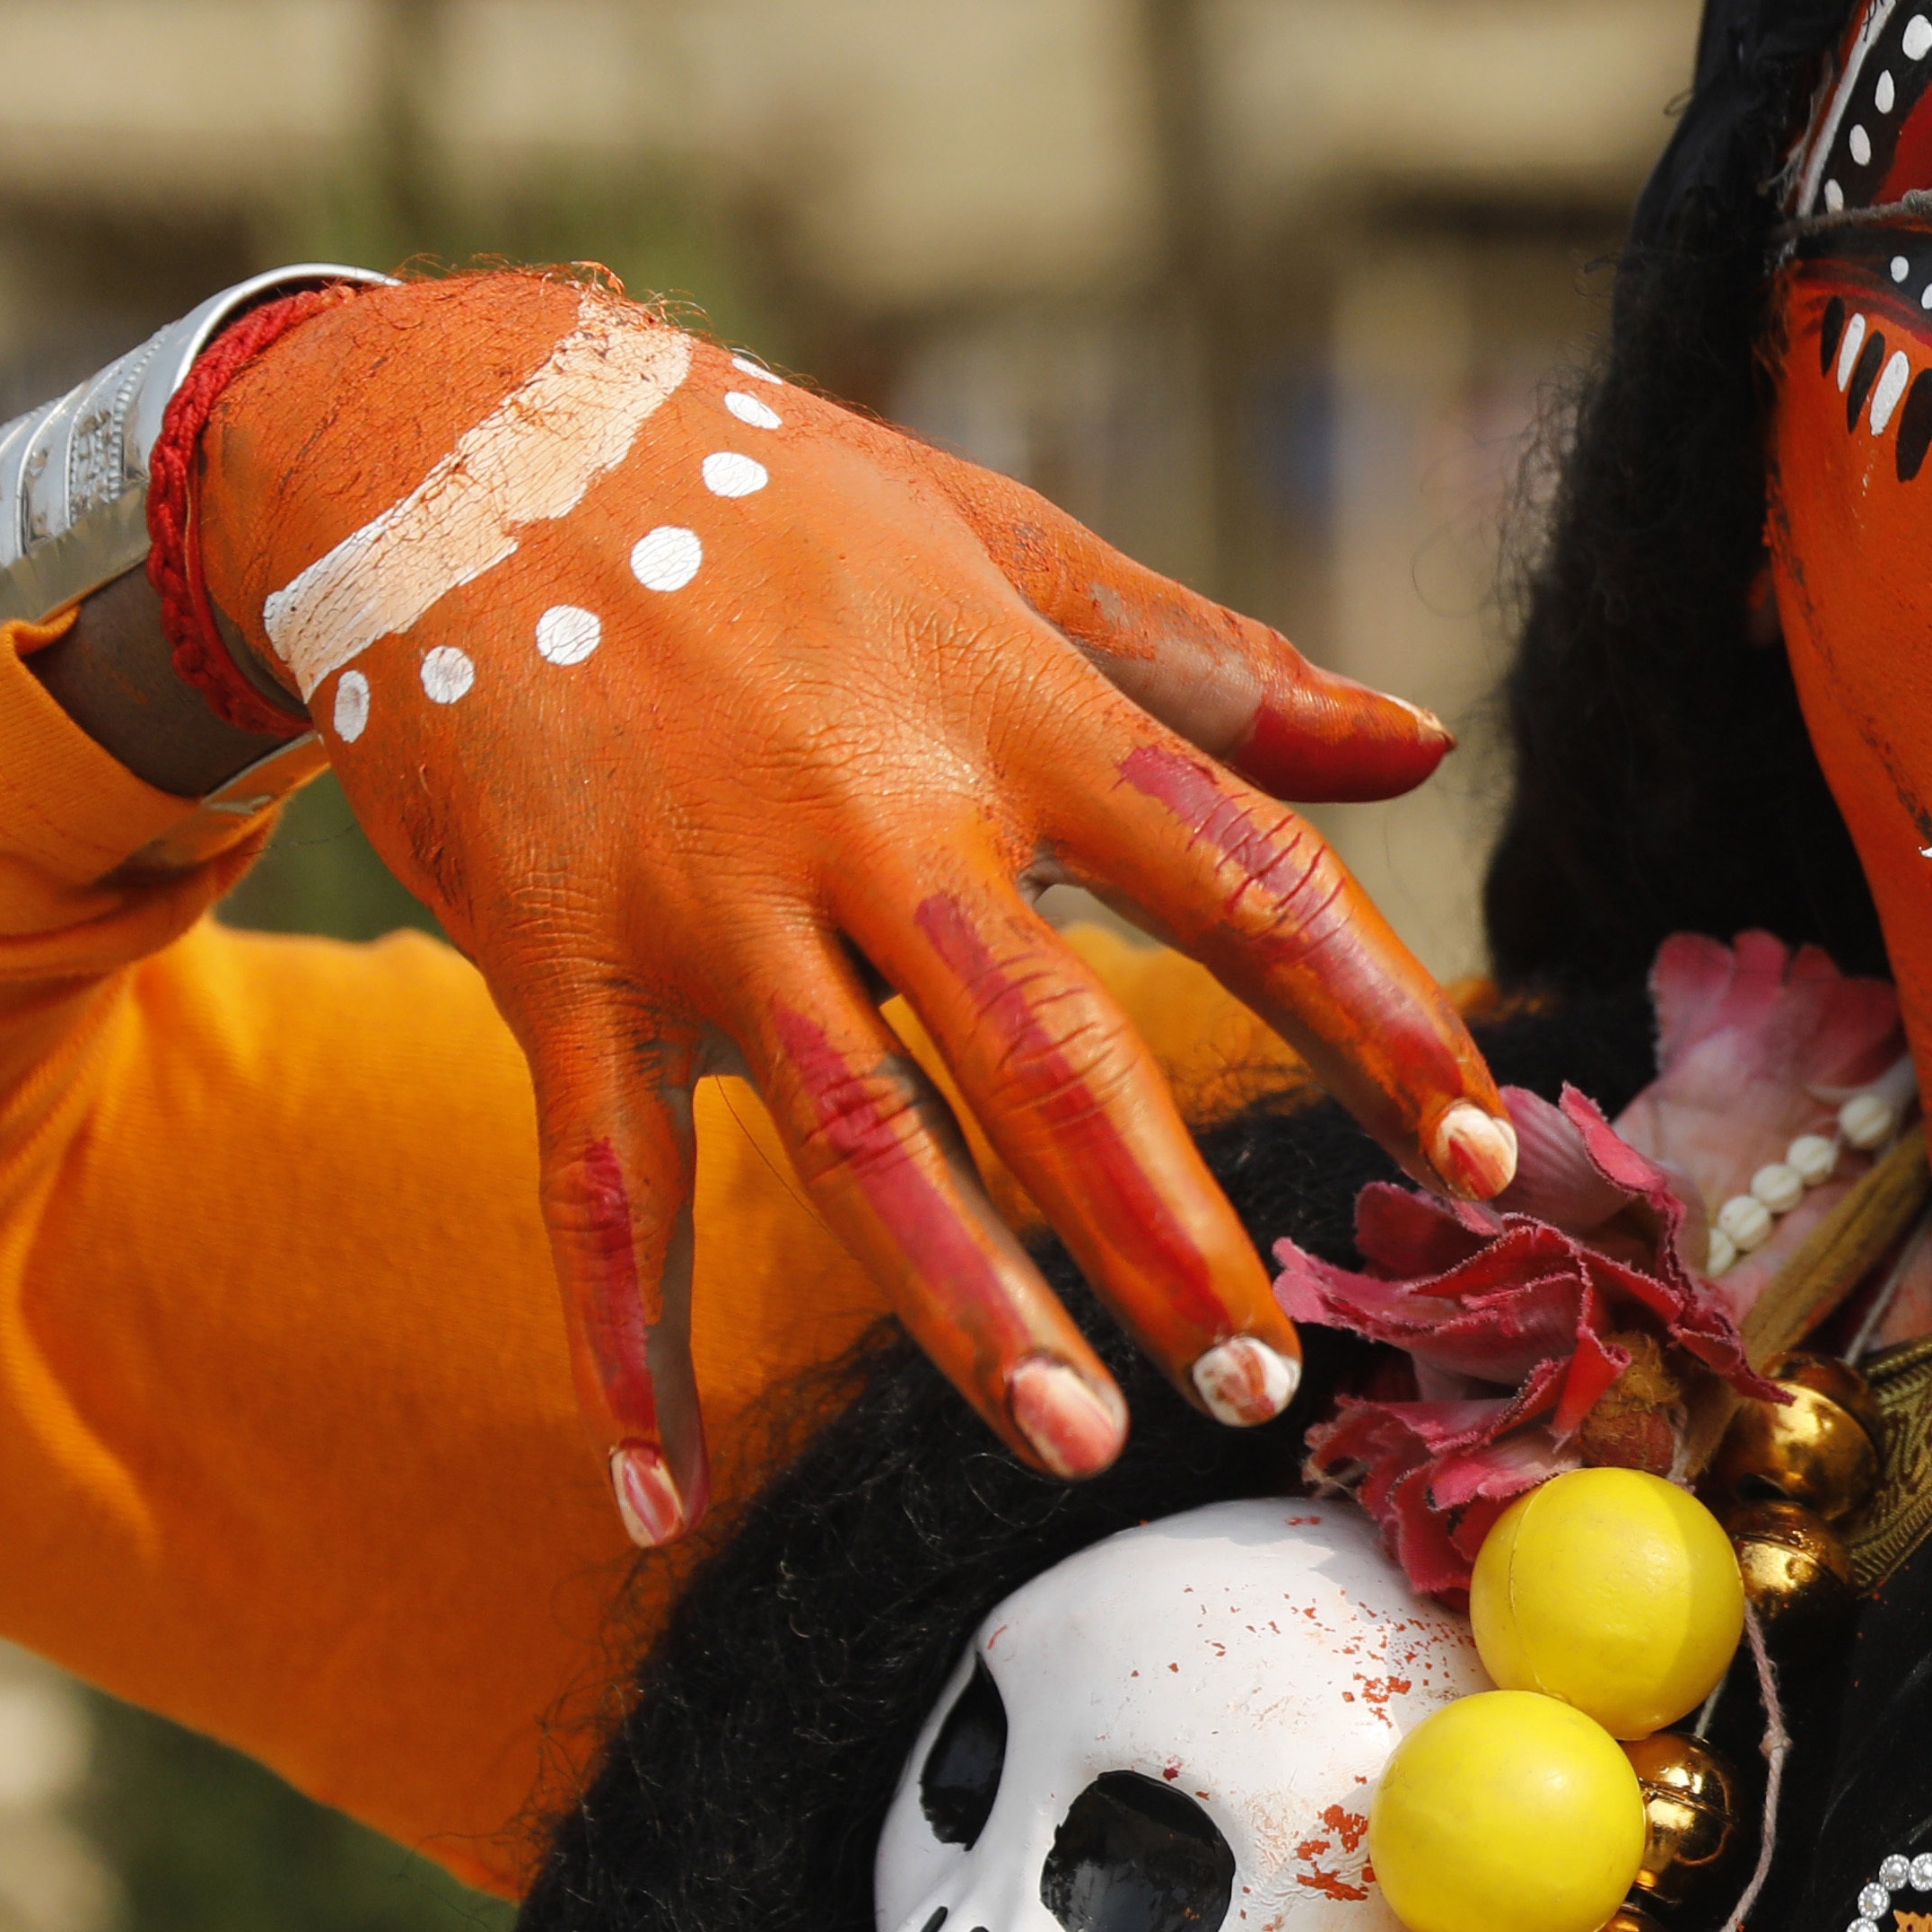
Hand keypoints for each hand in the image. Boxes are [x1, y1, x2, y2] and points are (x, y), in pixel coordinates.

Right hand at [166, 272, 1512, 1541]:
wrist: (443, 435)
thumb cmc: (766, 500)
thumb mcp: (1005, 547)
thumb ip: (1216, 668)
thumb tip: (1424, 744)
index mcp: (1012, 704)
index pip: (1241, 876)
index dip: (1376, 1016)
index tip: (1489, 1148)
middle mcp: (872, 809)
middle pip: (1053, 1050)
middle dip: (1169, 1231)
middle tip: (1270, 1380)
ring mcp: (708, 897)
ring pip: (857, 1139)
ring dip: (970, 1309)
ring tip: (1077, 1449)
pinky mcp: (555, 958)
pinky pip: (597, 1184)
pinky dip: (620, 1351)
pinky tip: (664, 1496)